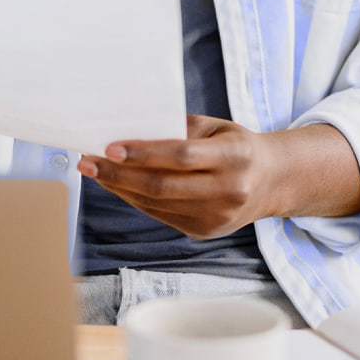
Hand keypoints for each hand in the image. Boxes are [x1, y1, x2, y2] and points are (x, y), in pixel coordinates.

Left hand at [77, 114, 283, 239]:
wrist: (271, 181)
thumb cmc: (236, 146)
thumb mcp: (215, 127)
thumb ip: (178, 129)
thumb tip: (130, 132)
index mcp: (235, 156)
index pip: (182, 156)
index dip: (144, 153)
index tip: (111, 147)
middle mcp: (229, 190)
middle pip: (163, 186)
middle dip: (119, 174)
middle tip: (88, 161)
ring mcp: (216, 217)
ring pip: (157, 204)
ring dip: (120, 188)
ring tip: (95, 171)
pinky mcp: (204, 232)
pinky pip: (160, 215)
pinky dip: (134, 199)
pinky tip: (118, 185)